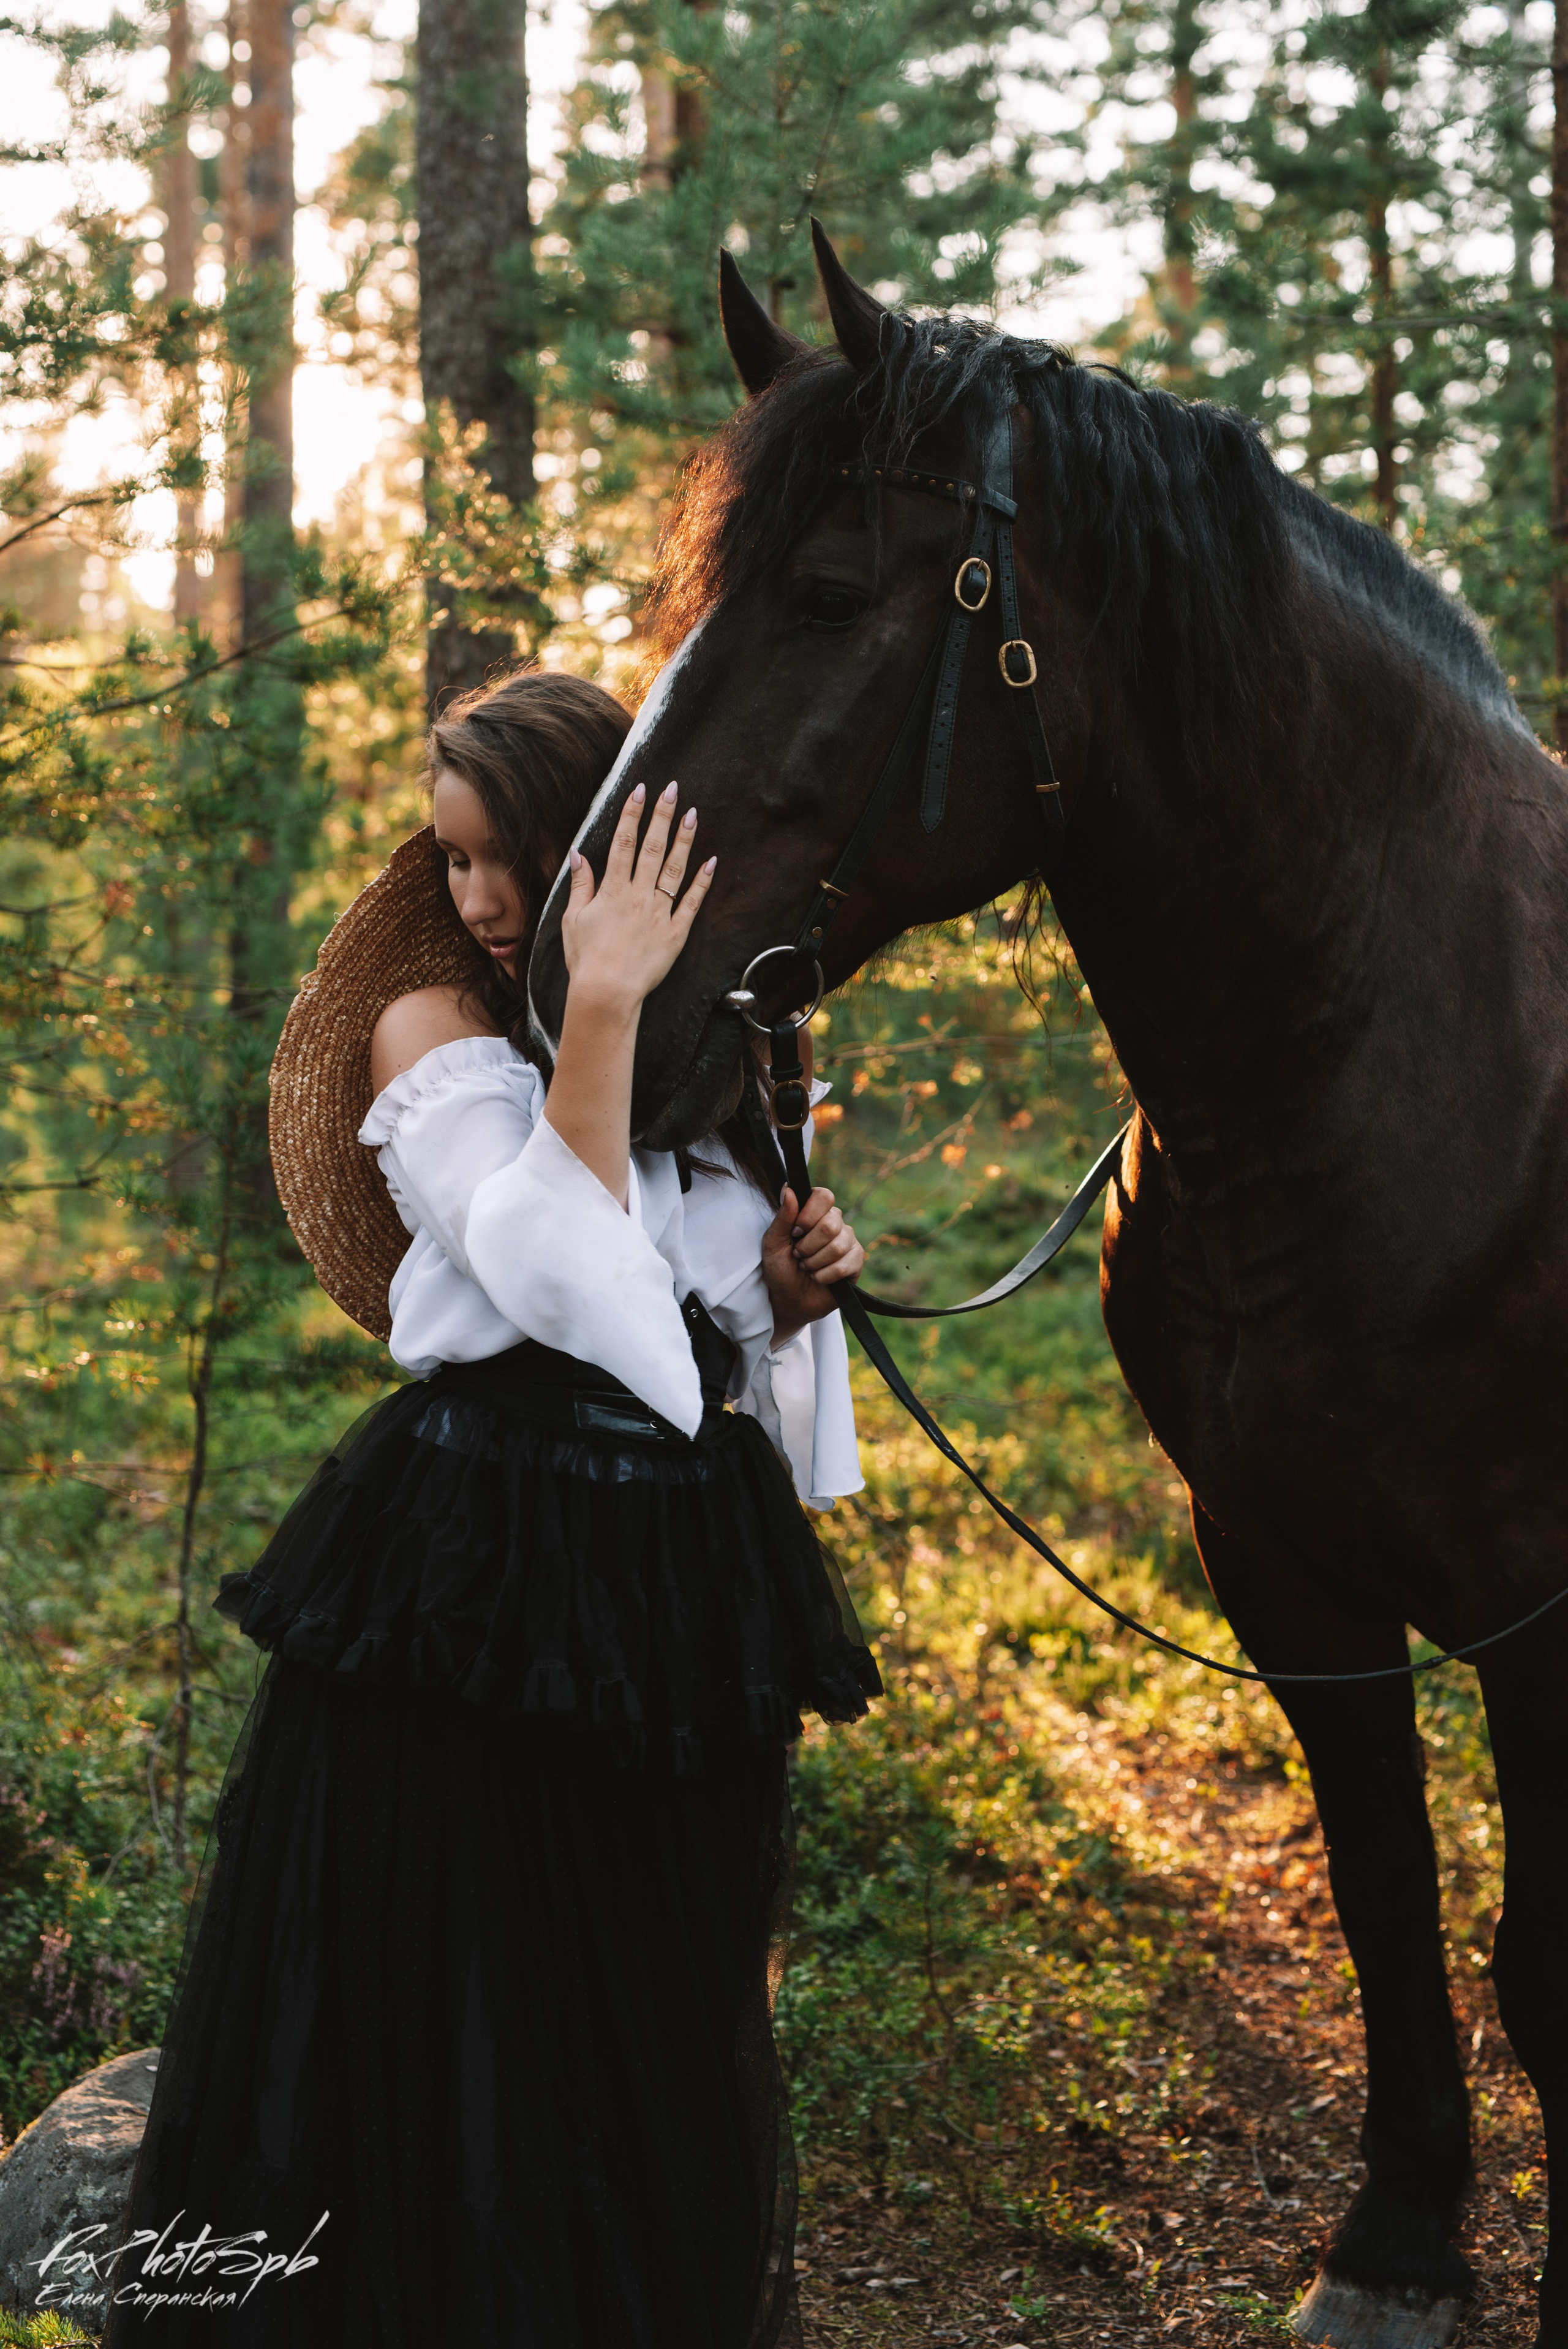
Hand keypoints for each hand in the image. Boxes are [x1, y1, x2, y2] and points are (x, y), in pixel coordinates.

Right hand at [561, 780, 715, 1013]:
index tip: (641, 791)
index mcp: (612, 891)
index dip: (632, 815)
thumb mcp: (573, 919)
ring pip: (674, 869)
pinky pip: (691, 903)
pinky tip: (711, 861)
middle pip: (652, 848)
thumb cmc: (586, 958)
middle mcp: (638, 896)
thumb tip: (578, 854)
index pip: (623, 843)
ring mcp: (659, 914)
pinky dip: (702, 882)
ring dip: (684, 840)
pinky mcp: (675, 933)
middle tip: (672, 789)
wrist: (607, 992)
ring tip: (692, 814)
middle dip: (661, 816)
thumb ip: (580, 884)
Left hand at [762, 1186, 864, 1346]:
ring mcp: (848, 1241)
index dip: (809, 1215)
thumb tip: (788, 1188)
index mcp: (814, 1212)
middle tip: (799, 1255)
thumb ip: (782, 1217)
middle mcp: (834, 1222)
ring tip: (807, 1268)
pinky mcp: (856, 1261)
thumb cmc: (780, 1269)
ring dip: (815, 1263)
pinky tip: (819, 1278)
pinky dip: (825, 1275)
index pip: (823, 1196)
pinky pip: (846, 1264)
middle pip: (831, 1223)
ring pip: (838, 1246)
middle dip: (808, 1246)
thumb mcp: (773, 1243)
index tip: (795, 1232)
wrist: (789, 1299)